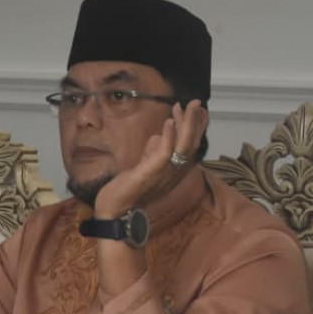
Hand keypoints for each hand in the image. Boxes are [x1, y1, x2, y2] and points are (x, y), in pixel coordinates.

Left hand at [93, 99, 208, 218]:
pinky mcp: (150, 174)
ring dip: (185, 125)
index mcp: (173, 170)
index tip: (198, 109)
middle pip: (191, 144)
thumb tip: (156, 136)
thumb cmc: (128, 191)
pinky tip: (168, 122)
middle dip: (195, 121)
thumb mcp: (143, 167)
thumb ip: (151, 153)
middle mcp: (173, 172)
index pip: (190, 146)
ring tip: (184, 106)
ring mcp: (163, 174)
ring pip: (182, 146)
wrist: (114, 211)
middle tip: (196, 102)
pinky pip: (164, 154)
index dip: (196, 127)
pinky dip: (168, 137)